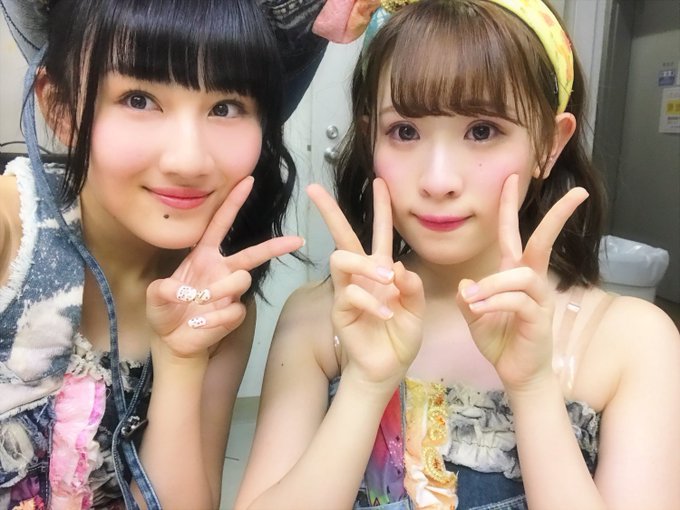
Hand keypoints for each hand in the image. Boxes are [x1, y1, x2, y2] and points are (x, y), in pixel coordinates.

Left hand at [146, 176, 303, 357]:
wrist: (172, 340)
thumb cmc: (165, 311)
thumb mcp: (155, 297)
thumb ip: (162, 290)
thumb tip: (180, 291)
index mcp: (204, 256)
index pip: (221, 224)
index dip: (233, 203)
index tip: (247, 180)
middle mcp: (222, 270)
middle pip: (253, 254)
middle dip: (274, 246)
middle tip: (296, 240)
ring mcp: (230, 292)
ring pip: (241, 280)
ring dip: (220, 290)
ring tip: (200, 303)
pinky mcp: (233, 313)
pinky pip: (233, 309)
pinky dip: (214, 318)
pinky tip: (199, 324)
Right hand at [307, 179, 423, 388]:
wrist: (385, 369)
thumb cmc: (399, 339)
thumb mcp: (416, 312)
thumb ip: (412, 289)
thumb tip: (398, 267)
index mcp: (382, 271)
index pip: (380, 233)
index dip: (381, 208)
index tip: (380, 182)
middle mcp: (362, 276)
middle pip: (343, 236)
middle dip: (330, 212)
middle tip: (314, 189)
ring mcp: (348, 291)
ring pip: (341, 259)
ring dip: (364, 264)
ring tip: (386, 281)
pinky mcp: (340, 309)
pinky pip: (351, 294)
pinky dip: (371, 302)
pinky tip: (387, 316)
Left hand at [457, 174, 588, 391]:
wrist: (516, 373)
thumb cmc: (500, 340)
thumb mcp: (474, 316)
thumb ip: (468, 298)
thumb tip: (466, 284)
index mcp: (513, 274)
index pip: (512, 234)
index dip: (509, 207)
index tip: (512, 179)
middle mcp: (530, 281)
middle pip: (543, 242)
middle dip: (558, 217)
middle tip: (578, 194)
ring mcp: (539, 298)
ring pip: (520, 275)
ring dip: (493, 284)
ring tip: (472, 300)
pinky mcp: (540, 317)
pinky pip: (517, 300)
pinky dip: (494, 302)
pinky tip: (479, 310)